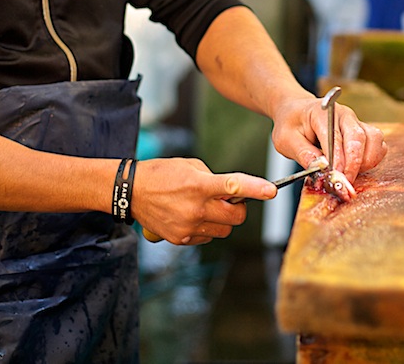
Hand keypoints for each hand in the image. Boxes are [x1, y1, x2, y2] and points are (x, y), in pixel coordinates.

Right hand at [130, 158, 276, 244]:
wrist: (132, 192)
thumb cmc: (163, 173)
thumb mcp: (190, 166)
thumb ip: (214, 178)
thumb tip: (233, 191)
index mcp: (199, 185)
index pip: (234, 186)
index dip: (255, 189)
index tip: (271, 191)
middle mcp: (195, 208)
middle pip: (236, 216)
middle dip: (238, 208)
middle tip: (228, 200)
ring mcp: (188, 226)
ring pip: (224, 230)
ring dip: (223, 220)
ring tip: (206, 208)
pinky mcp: (181, 238)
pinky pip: (207, 237)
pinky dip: (207, 228)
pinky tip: (192, 216)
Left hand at [270, 96, 386, 183]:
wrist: (296, 111)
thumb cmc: (291, 123)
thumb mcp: (286, 139)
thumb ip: (303, 154)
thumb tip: (321, 168)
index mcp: (323, 113)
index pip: (336, 137)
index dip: (338, 160)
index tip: (336, 177)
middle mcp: (344, 115)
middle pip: (360, 137)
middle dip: (354, 164)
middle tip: (344, 182)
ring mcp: (356, 122)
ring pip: (374, 140)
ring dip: (366, 162)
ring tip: (349, 174)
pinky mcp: (364, 132)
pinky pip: (378, 145)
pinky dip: (372, 160)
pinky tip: (356, 168)